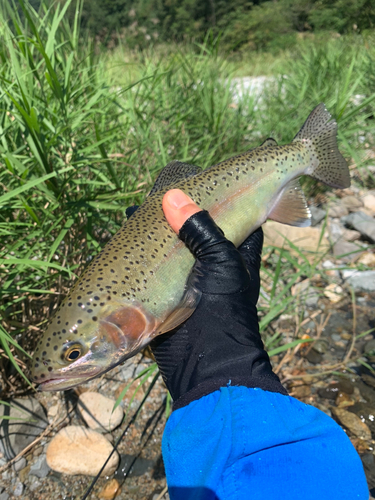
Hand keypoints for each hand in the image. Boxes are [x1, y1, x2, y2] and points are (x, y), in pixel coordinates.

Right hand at [151, 189, 286, 409]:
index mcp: (238, 253)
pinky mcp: (170, 293)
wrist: (207, 363)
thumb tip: (172, 196)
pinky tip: (129, 243)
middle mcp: (215, 263)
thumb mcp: (221, 264)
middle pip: (199, 230)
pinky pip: (157, 268)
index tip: (200, 182)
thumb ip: (201, 229)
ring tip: (140, 214)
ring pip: (176, 248)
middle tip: (159, 196)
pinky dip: (145, 257)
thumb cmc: (225, 309)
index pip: (237, 215)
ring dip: (160, 235)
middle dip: (181, 215)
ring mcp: (191, 279)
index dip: (222, 198)